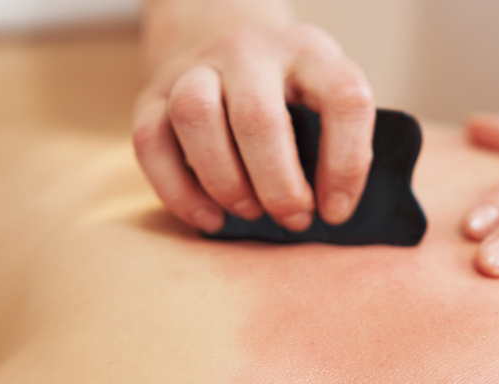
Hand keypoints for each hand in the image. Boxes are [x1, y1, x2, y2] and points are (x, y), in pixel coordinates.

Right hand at [133, 24, 374, 233]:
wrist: (227, 49)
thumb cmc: (290, 99)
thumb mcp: (325, 104)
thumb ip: (333, 148)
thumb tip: (331, 214)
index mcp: (311, 53)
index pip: (343, 99)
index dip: (346, 164)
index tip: (336, 211)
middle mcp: (251, 51)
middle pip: (258, 118)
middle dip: (278, 185)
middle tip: (293, 219)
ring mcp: (197, 66)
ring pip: (195, 116)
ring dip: (225, 182)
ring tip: (249, 211)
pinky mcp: (153, 94)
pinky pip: (151, 142)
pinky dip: (179, 192)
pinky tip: (210, 218)